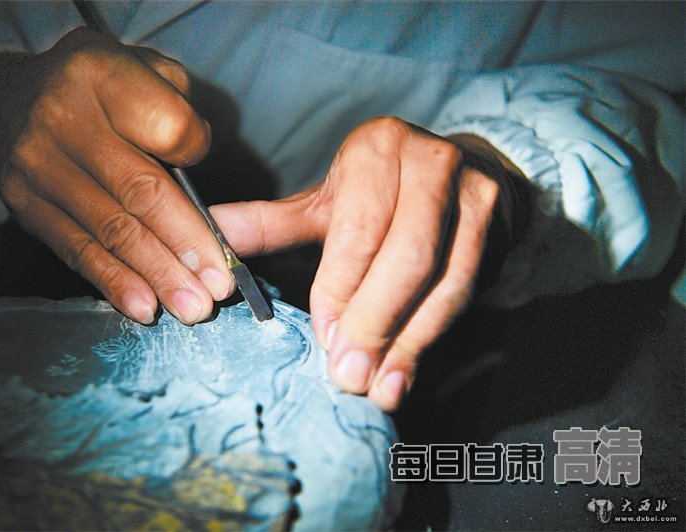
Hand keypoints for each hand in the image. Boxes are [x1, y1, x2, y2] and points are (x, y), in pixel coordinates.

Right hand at [0, 27, 233, 324]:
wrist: (2, 103)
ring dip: (157, 274)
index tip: (212, 168)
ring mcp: (39, 166)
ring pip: (111, 229)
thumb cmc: (95, 90)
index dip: (197, 156)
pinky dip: (113, 282)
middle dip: (187, 244)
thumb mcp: (138, 67)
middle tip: (221, 286)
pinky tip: (143, 307)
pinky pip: (77, 249)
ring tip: (193, 308)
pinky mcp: (26, 207)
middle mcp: (64, 118)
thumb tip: (197, 169)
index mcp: (102, 73)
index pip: (169, 127)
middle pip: (140, 191)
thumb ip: (176, 107)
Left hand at [211, 118, 516, 410]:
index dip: (341, 288)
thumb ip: (267, 223)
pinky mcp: (499, 223)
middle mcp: (431, 161)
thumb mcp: (324, 203)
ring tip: (376, 387)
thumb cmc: (379, 192)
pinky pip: (467, 290)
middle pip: (407, 257)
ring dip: (408, 341)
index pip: (359, 228)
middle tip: (346, 374)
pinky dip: (434, 337)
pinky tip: (405, 373)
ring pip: (444, 280)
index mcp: (376, 149)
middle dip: (374, 322)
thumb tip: (203, 234)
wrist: (459, 167)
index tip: (324, 338)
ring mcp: (475, 191)